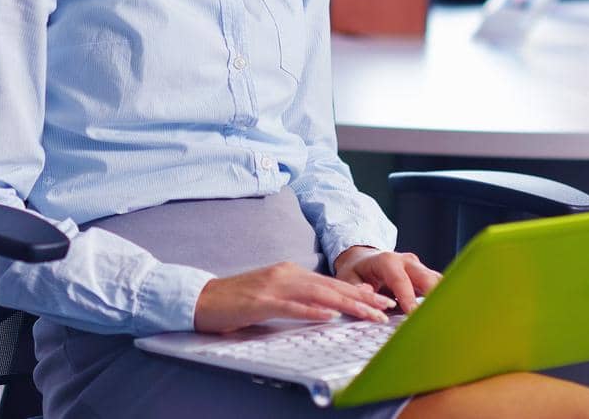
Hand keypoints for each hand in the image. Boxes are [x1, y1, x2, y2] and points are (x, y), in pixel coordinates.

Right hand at [193, 261, 395, 333]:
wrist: (203, 298)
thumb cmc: (238, 300)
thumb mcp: (274, 293)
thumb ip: (300, 296)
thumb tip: (330, 306)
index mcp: (289, 272)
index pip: (331, 282)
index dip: (358, 291)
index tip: (381, 300)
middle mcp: (285, 275)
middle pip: (330, 286)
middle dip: (361, 298)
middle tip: (385, 308)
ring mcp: (272, 287)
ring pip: (317, 294)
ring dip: (345, 305)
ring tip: (367, 313)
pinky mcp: (260, 302)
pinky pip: (290, 306)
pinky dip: (311, 311)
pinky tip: (327, 316)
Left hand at [332, 246, 440, 313]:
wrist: (363, 259)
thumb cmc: (356, 271)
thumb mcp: (347, 277)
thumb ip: (356, 286)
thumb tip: (367, 291)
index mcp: (387, 261)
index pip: (401, 280)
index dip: (408, 298)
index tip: (414, 314)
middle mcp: (406, 262)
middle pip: (427, 279)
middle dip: (434, 298)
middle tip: (436, 321)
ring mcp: (418, 268)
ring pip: (437, 283)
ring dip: (442, 301)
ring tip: (444, 322)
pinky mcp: (425, 277)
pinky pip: (438, 288)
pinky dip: (441, 302)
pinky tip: (442, 319)